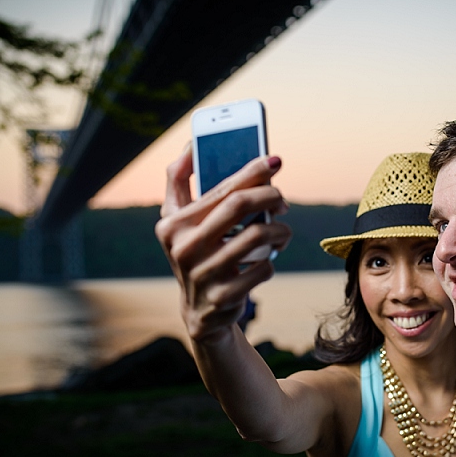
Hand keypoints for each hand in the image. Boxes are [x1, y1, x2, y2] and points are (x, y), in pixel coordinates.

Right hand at [155, 146, 291, 341]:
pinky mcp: (224, 296)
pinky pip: (263, 267)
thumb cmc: (196, 252)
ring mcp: (203, 274)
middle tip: (282, 200)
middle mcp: (183, 248)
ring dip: (279, 230)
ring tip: (283, 231)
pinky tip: (269, 259)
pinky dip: (272, 260)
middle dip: (269, 195)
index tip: (275, 161)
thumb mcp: (178, 221)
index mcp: (172, 225)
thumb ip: (178, 181)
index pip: (220, 189)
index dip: (252, 171)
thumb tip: (190, 145)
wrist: (201, 311)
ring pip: (257, 236)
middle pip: (238, 205)